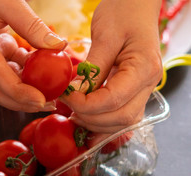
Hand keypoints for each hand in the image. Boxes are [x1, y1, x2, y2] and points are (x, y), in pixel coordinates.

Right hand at [0, 0, 66, 111]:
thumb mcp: (8, 0)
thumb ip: (32, 25)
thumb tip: (58, 46)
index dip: (17, 91)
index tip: (40, 100)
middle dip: (19, 102)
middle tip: (45, 104)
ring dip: (21, 93)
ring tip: (46, 95)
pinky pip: (5, 72)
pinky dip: (22, 76)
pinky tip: (38, 76)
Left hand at [60, 0, 162, 132]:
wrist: (137, 4)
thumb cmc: (124, 12)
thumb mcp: (105, 36)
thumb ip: (92, 68)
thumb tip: (75, 93)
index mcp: (144, 68)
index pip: (113, 100)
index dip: (86, 105)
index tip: (67, 97)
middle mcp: (148, 84)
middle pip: (121, 118)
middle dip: (90, 118)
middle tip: (69, 108)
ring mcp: (143, 90)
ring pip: (123, 122)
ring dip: (96, 123)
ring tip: (75, 114)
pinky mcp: (133, 91)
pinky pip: (121, 115)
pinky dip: (103, 121)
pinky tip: (86, 119)